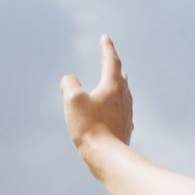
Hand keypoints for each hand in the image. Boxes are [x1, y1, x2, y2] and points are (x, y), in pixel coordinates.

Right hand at [60, 35, 133, 163]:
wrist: (107, 156)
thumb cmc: (89, 127)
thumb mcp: (73, 100)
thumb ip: (69, 84)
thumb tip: (68, 80)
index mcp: (112, 86)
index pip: (110, 60)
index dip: (106, 48)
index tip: (105, 38)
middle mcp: (123, 97)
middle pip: (120, 75)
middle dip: (113, 64)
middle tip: (109, 57)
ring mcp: (126, 112)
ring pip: (123, 92)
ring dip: (117, 83)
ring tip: (115, 80)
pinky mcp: (125, 127)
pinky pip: (122, 109)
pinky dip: (117, 103)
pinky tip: (116, 109)